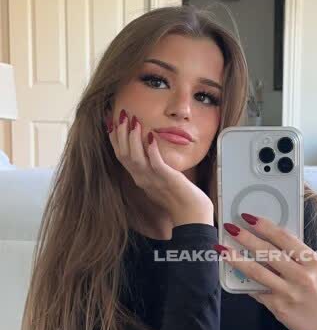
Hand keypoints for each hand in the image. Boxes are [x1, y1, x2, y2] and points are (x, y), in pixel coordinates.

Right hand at [107, 110, 213, 226]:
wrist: (192, 215)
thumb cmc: (180, 198)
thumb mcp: (162, 180)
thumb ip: (154, 168)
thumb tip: (151, 151)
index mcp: (140, 179)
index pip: (121, 156)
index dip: (114, 139)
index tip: (111, 122)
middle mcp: (143, 179)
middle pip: (124, 155)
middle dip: (120, 134)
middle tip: (121, 114)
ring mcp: (154, 180)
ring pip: (135, 158)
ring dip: (133, 138)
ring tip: (133, 120)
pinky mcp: (167, 179)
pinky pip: (156, 163)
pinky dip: (152, 149)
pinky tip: (151, 136)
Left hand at [219, 214, 316, 329]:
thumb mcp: (314, 268)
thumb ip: (295, 254)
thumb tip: (265, 238)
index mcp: (311, 260)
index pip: (284, 238)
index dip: (264, 226)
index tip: (248, 217)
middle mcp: (301, 275)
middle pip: (268, 252)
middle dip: (246, 238)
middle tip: (230, 228)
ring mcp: (288, 292)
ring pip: (257, 271)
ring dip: (236, 258)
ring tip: (222, 248)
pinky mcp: (278, 307)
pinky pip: (256, 290)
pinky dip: (244, 281)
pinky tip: (234, 272)